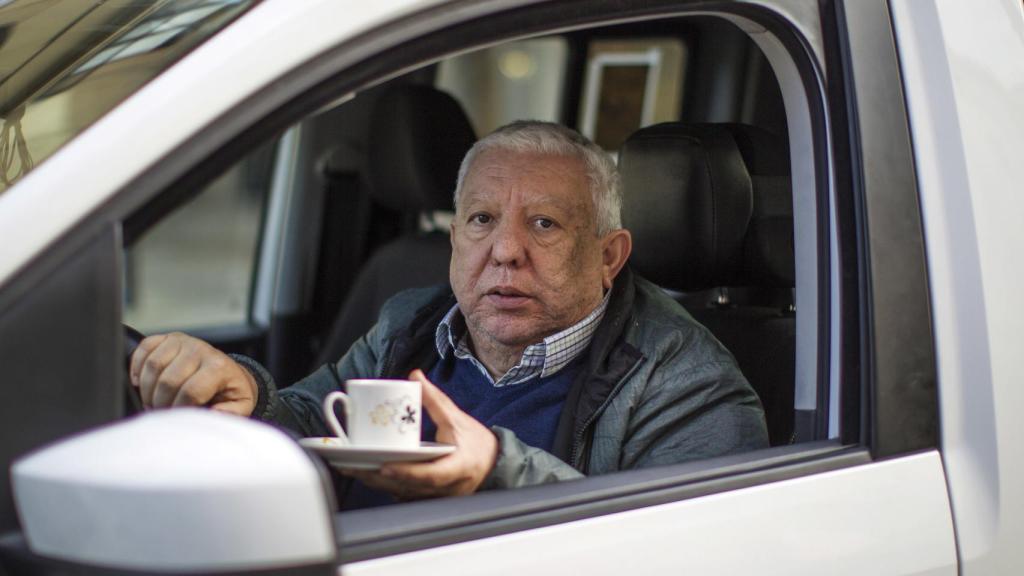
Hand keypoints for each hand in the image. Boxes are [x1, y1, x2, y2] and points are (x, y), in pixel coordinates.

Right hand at [129, 332, 257, 415]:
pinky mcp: (169, 338)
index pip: (190, 392)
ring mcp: (183, 342)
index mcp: (218, 368)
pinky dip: (137, 367)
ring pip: (153, 365)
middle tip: (162, 411)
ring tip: (153, 400)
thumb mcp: (239, 405)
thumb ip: (230, 414)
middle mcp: (200, 350)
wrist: (228, 371)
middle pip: (168, 380)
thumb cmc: (229, 391)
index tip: (177, 417)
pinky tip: (141, 382)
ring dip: (147, 389)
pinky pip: (145, 348)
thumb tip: (214, 416)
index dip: (179, 409)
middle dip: (160, 402)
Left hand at [344, 369, 497, 499]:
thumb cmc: (477, 442)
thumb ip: (435, 400)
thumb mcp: (457, 418)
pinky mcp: (432, 497)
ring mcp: (439, 496)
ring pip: (404, 494)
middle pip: (409, 488)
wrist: (494, 464)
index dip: (407, 473)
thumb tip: (416, 377)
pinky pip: (406, 495)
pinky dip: (387, 486)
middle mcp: (448, 487)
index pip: (430, 475)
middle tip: (354, 466)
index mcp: (459, 466)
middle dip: (379, 479)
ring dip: (378, 483)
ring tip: (353, 469)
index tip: (385, 466)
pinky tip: (368, 475)